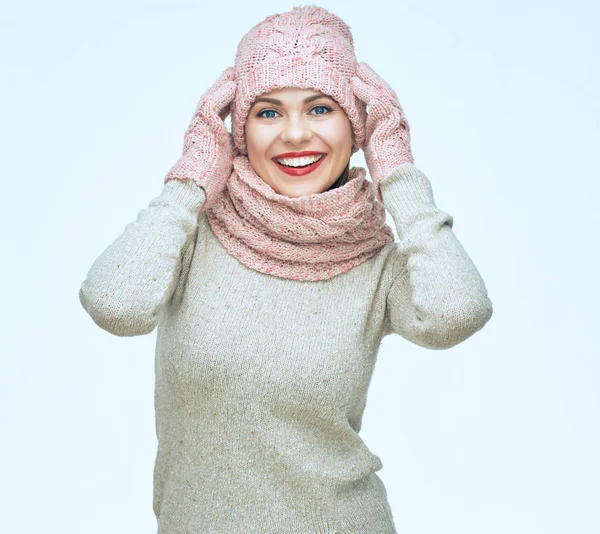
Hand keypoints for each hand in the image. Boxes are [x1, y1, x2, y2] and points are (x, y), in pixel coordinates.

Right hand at [164, 66, 237, 208]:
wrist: (196, 188)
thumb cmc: (213, 182)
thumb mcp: (230, 161)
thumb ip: (238, 150)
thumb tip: (254, 148)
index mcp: (210, 137)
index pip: (222, 113)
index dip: (232, 102)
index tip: (244, 92)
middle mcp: (203, 129)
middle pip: (216, 102)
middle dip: (227, 88)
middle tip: (240, 75)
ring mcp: (200, 126)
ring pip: (212, 99)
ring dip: (224, 85)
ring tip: (236, 73)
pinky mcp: (200, 127)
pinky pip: (210, 105)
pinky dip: (221, 93)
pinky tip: (232, 84)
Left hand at [350, 62, 413, 201]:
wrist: (396, 180)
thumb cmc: (386, 173)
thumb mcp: (374, 151)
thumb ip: (369, 138)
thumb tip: (358, 136)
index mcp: (394, 126)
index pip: (384, 103)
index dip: (373, 90)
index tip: (361, 81)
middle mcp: (398, 120)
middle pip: (385, 92)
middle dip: (372, 78)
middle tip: (360, 66)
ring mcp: (396, 120)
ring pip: (382, 92)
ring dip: (369, 79)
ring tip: (357, 68)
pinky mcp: (390, 122)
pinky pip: (377, 100)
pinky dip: (365, 90)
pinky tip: (354, 83)